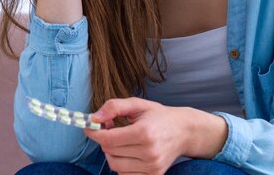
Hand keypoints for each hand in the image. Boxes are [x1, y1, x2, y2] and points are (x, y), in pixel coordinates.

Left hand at [84, 98, 227, 174]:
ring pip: (115, 165)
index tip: (89, 126)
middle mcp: (148, 152)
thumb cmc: (159, 116)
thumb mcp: (138, 104)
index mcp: (144, 133)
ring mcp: (152, 167)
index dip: (94, 132)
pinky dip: (121, 164)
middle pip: (109, 151)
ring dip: (111, 152)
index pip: (108, 139)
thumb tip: (94, 117)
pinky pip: (125, 174)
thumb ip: (114, 107)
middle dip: (104, 139)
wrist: (184, 131)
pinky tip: (127, 152)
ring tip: (120, 139)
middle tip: (109, 128)